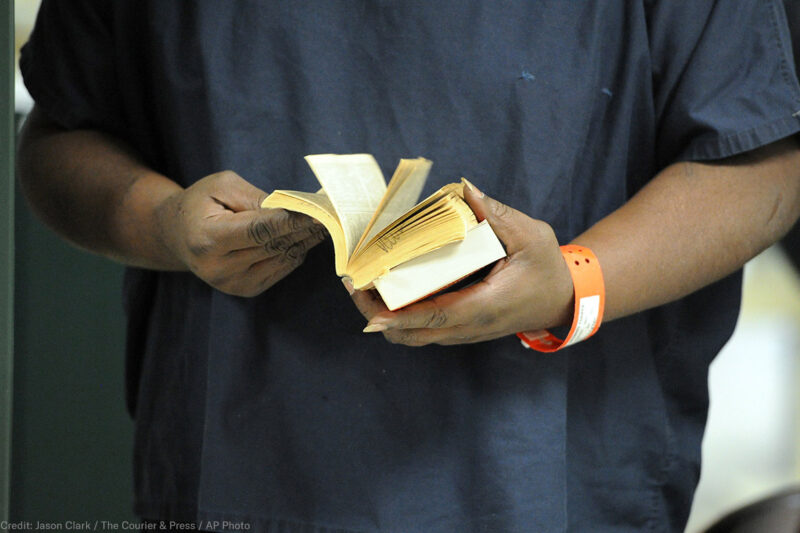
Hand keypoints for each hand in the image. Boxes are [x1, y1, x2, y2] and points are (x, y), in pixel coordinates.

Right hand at [156, 171, 325, 296]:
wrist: (177, 235)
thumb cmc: (201, 203)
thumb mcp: (222, 186)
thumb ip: (255, 199)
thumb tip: (291, 210)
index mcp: (207, 239)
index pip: (258, 230)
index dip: (290, 220)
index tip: (317, 211)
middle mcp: (219, 268)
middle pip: (273, 245)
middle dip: (305, 228)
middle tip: (332, 214)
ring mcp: (232, 284)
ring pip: (282, 259)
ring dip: (306, 241)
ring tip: (325, 223)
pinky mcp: (245, 290)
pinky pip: (281, 269)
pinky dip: (296, 252)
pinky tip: (306, 237)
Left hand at [348, 182, 573, 345]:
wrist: (563, 298)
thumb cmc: (547, 267)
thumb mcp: (531, 234)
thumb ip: (497, 214)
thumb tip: (464, 189)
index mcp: (486, 305)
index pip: (436, 317)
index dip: (399, 316)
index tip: (369, 306)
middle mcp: (471, 326)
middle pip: (414, 335)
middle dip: (377, 316)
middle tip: (354, 285)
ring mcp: (465, 333)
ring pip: (416, 337)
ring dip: (385, 318)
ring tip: (363, 287)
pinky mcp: (462, 330)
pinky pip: (424, 331)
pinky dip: (400, 318)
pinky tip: (387, 290)